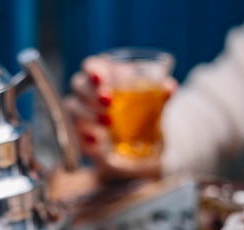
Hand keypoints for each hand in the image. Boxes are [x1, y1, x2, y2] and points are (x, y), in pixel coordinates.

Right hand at [65, 55, 176, 179]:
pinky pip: (75, 134)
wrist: (140, 149)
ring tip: (108, 123)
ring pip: (72, 107)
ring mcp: (82, 115)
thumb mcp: (154, 108)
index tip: (102, 78)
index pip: (91, 66)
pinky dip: (85, 137)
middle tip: (109, 102)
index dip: (93, 70)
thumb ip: (160, 97)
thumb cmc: (143, 118)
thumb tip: (170, 87)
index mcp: (105, 77)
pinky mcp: (81, 137)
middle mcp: (88, 94)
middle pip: (78, 84)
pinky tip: (98, 141)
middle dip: (91, 92)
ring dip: (88, 113)